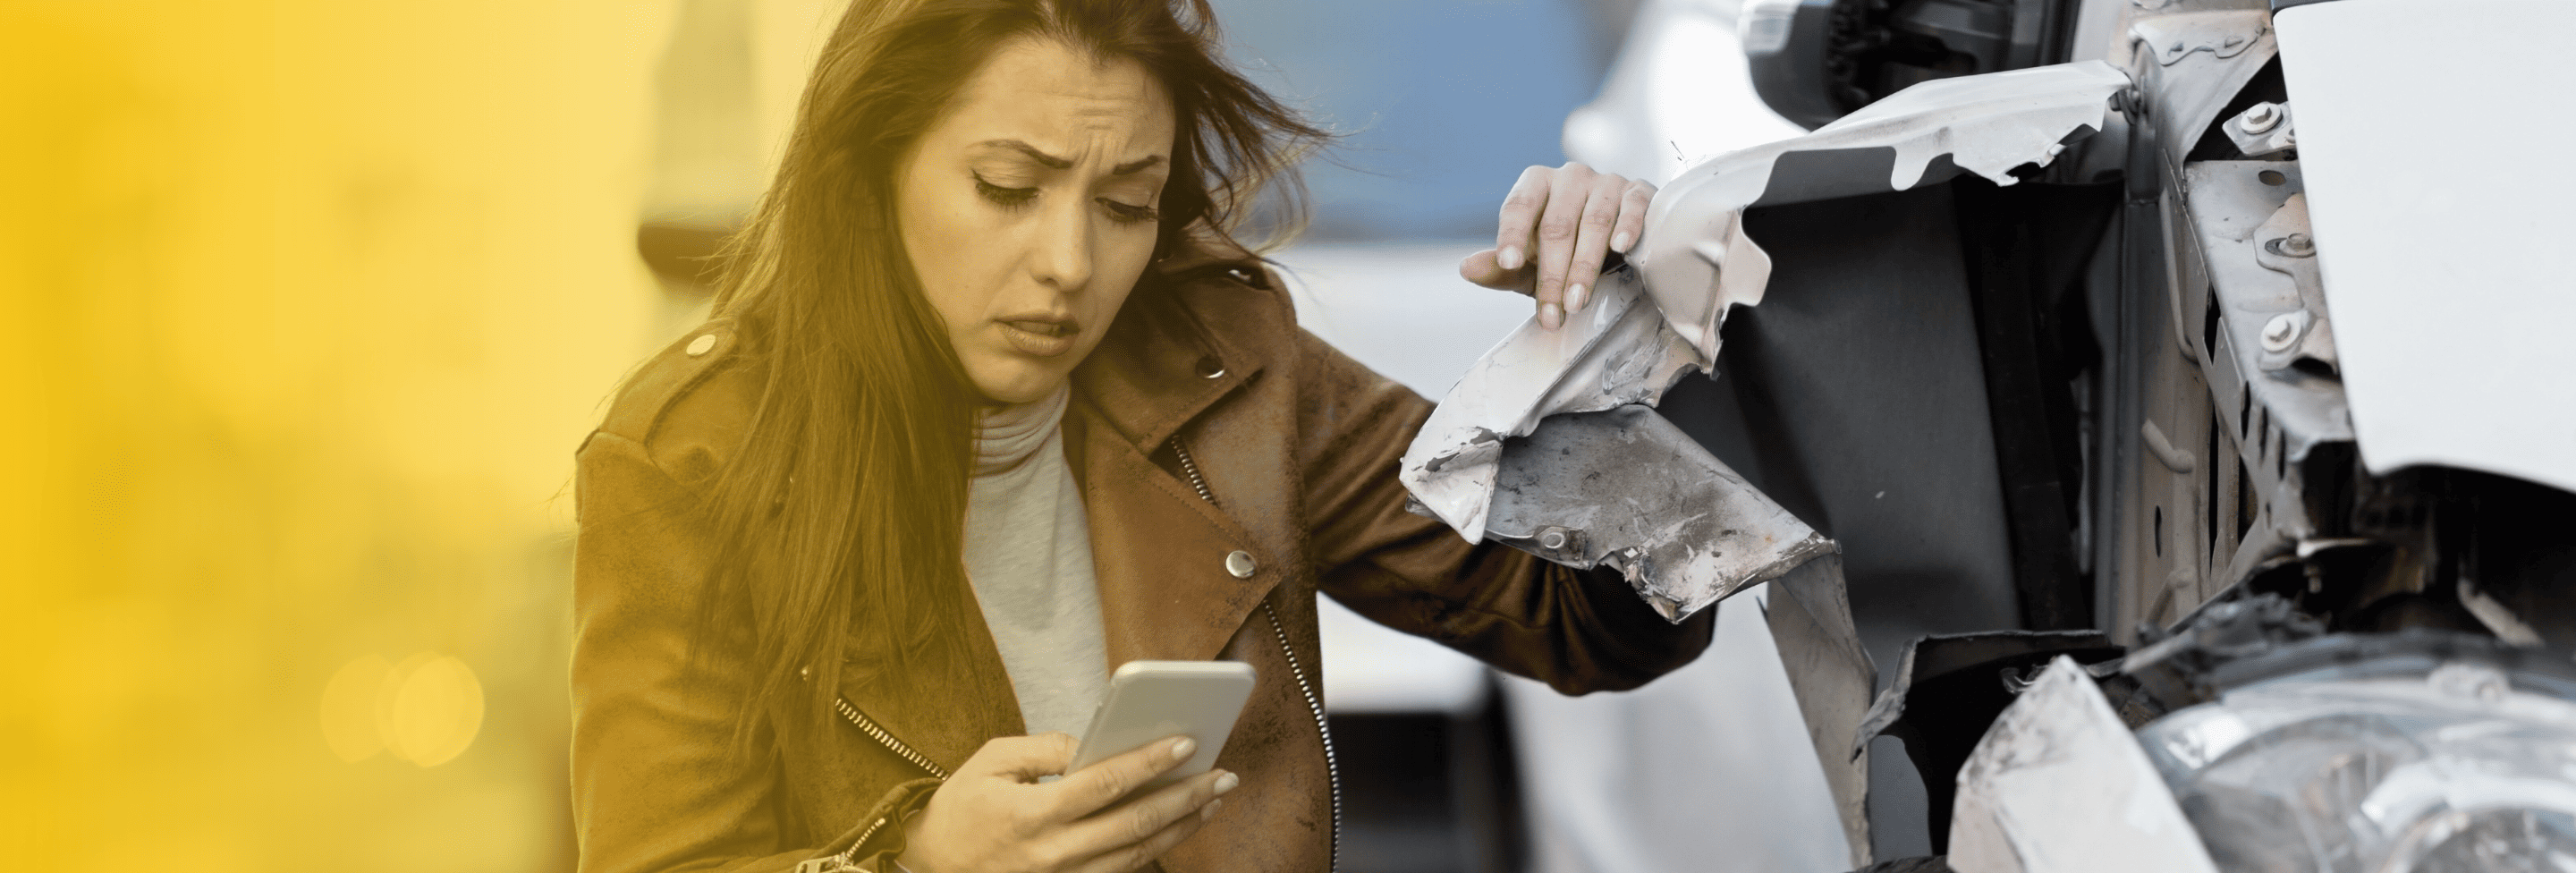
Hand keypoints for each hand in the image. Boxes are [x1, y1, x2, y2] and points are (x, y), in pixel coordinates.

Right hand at [897, 733, 1237, 872]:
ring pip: (1138, 854)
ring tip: (1213, 798)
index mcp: (1031, 813)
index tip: (1187, 741)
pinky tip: (1178, 826)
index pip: (1105, 783)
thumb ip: (1046, 747)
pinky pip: (1122, 871)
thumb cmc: (960, 809)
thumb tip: (1095, 745)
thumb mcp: (990, 761)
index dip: (1149, 761)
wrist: (931, 869)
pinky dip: (1157, 849)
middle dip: (1186, 796)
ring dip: (1182, 826)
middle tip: (1224, 774)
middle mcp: (1053, 852)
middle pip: (1134, 824)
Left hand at [1459, 162, 1656, 329]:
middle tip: (1552, 312)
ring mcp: (1606, 182)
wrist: (1617, 247)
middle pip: (1556, 224)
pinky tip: (1620, 248)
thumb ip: (1501, 269)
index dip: (1512, 235)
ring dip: (1585, 265)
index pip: (1519, 206)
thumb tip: (1466, 269)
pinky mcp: (1638, 192)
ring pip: (1594, 221)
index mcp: (1535, 184)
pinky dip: (1628, 226)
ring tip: (1577, 301)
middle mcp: (1569, 177)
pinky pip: (1634, 205)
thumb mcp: (1530, 266)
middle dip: (1552, 274)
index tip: (1508, 263)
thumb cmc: (1565, 253)